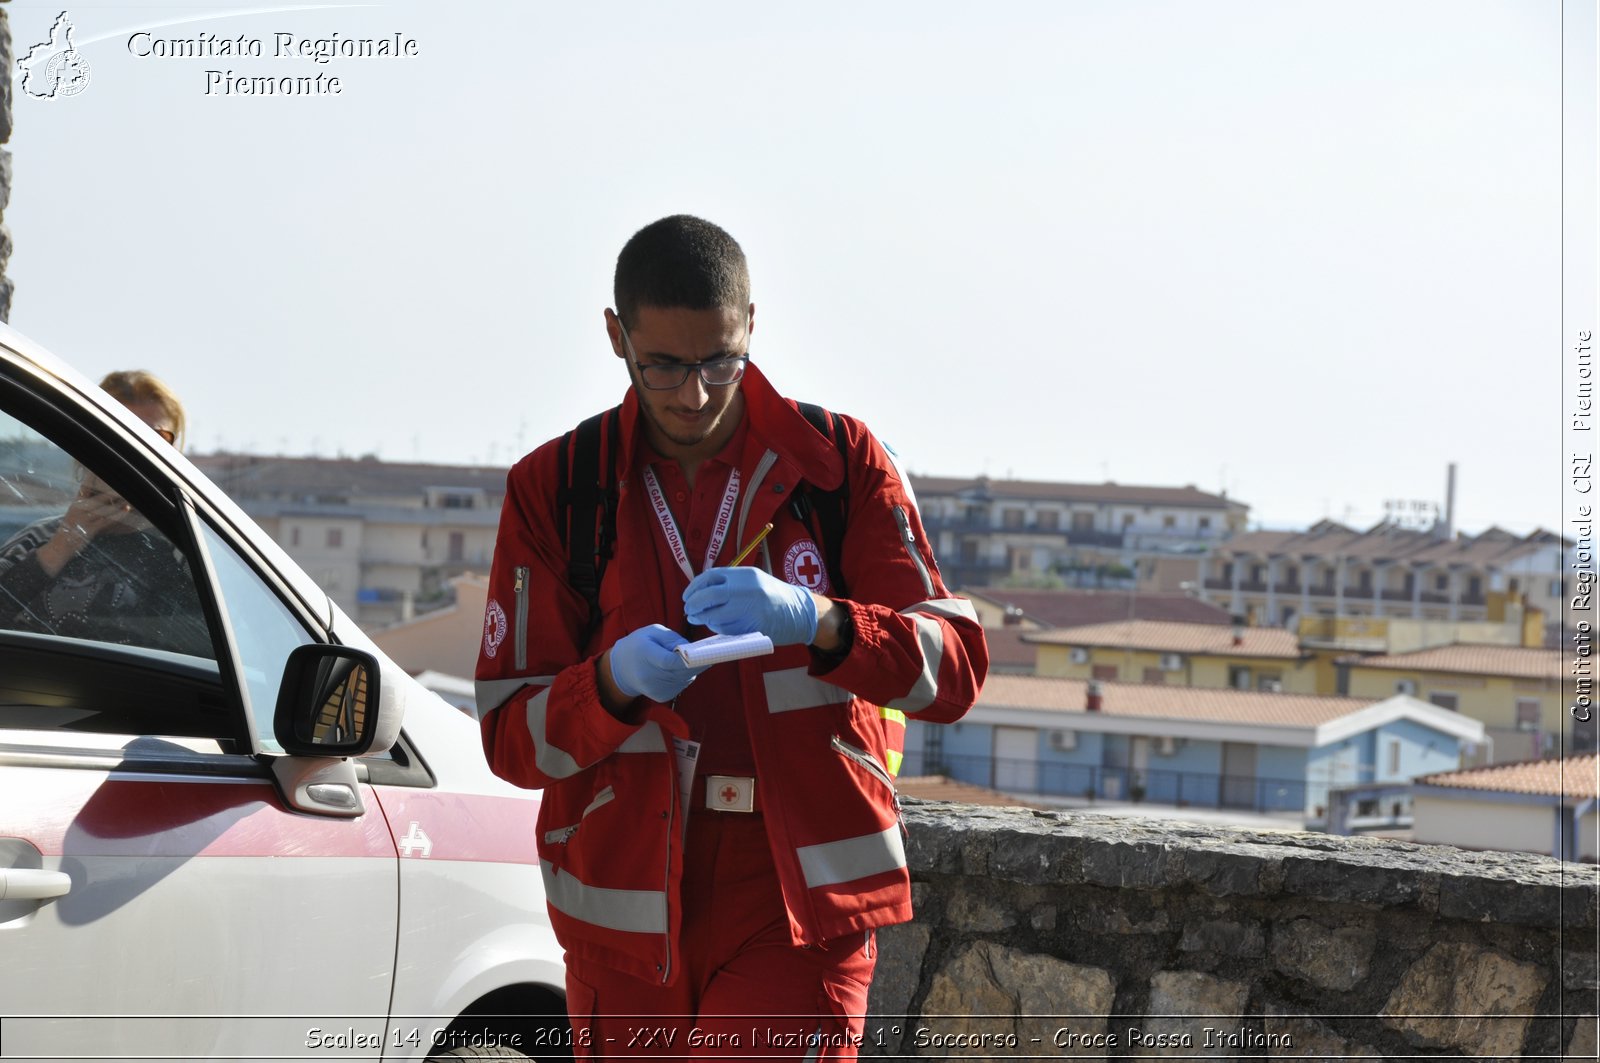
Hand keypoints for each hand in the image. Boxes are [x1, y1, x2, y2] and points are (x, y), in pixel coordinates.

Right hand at [36, 488, 148, 576]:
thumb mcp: (73, 513)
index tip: (99, 472)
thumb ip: (84, 504)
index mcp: (76, 504)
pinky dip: (118, 516)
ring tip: (128, 499)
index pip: (85, 488)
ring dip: (118, 504)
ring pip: (105, 509)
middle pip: (99, 498)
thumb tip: (97, 496)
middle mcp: (79, 509)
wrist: (60, 546)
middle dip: (112, 494)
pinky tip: (126, 511)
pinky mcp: (90, 529)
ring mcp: (84, 519)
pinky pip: (107, 521)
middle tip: (124, 487)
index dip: (92, 479)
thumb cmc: (69, 529)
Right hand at [606, 624, 705, 702]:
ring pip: (686, 679)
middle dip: (698, 662)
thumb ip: (673, 638)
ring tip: (685, 659)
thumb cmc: (639, 644)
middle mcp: (649, 675)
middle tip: (707, 653)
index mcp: (645, 654)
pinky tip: (676, 669)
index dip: (690, 658)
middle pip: (682, 672)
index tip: (704, 652)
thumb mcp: (652, 632)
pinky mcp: (661, 697)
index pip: (670, 661)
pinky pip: (682, 685)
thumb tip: (692, 649)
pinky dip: (685, 677)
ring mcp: (655, 689)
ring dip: (692, 669)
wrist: (621, 669)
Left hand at [682, 567, 818, 646]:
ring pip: (715, 616)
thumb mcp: (752, 580)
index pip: (709, 577)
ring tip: (700, 619)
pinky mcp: (753, 625)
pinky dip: (718, 629)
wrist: (800, 611)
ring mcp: (750, 608)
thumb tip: (698, 594)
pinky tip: (718, 627)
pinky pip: (727, 629)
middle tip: (688, 611)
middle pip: (708, 596)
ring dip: (704, 619)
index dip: (694, 588)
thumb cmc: (773, 596)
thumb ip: (729, 583)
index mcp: (744, 574)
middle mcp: (745, 589)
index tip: (687, 597)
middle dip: (694, 605)